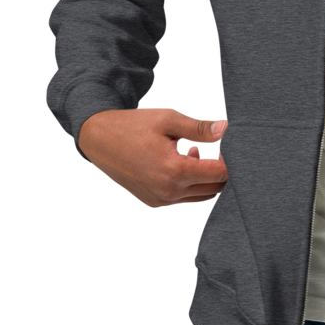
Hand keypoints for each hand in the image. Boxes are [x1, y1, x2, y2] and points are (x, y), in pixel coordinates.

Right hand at [78, 107, 227, 215]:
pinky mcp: (155, 204)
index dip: (226, 157)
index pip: (220, 172)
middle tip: (204, 149)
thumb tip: (226, 130)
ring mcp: (162, 201)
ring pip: (203, 197)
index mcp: (175, 171)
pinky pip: (187, 201)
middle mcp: (170, 191)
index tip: (218, 144)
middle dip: (218, 169)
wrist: (99, 141)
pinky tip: (181, 168)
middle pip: (215, 187)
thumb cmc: (132, 127)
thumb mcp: (167, 120)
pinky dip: (193, 187)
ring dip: (206, 180)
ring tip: (191, 157)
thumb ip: (199, 129)